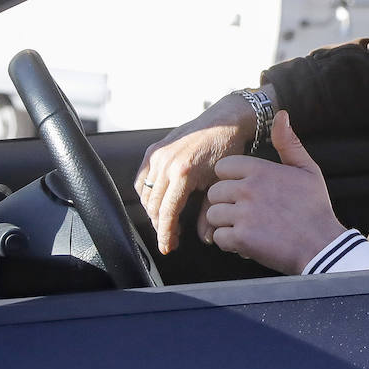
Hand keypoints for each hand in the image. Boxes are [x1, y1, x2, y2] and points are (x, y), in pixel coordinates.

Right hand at [136, 89, 263, 253]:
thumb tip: (205, 238)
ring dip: (153, 212)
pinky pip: (142, 179)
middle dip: (160, 226)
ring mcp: (157, 155)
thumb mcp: (220, 183)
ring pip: (145, 194)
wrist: (223, 121)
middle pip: (153, 206)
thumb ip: (209, 212)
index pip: (166, 213)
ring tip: (167, 222)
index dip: (165, 234)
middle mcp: (166, 163)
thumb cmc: (227, 149)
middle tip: (171, 238)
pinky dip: (146, 194)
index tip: (167, 247)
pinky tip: (158, 202)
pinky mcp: (154, 150)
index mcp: (183, 173)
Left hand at [205, 111, 346, 274]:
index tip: (245, 192)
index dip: (231, 180)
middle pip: (215, 193)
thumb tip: (281, 115)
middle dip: (227, 204)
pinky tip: (248, 242)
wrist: (322, 246)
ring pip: (213, 216)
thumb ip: (289, 143)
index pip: (223, 168)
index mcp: (260, 170)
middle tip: (248, 214)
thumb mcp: (307, 170)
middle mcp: (248, 189)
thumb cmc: (315, 208)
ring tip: (248, 228)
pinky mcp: (241, 238)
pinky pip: (219, 238)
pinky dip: (231, 244)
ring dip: (227, 225)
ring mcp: (243, 214)